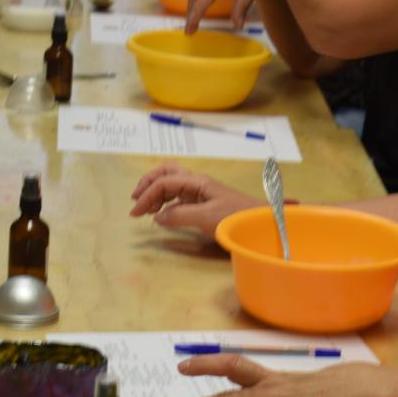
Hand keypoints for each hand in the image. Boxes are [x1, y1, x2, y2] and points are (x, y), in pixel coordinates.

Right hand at [129, 162, 260, 235]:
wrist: (261, 223)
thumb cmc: (236, 218)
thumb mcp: (206, 218)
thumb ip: (180, 216)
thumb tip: (157, 217)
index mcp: (197, 182)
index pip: (164, 182)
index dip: (147, 195)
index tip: (136, 214)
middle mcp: (197, 183)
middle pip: (166, 174)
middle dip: (148, 184)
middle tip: (136, 201)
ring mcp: (200, 193)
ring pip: (171, 184)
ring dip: (155, 193)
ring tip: (145, 209)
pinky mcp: (204, 204)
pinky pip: (179, 197)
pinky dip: (166, 202)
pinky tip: (162, 213)